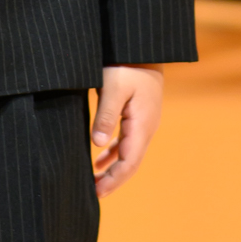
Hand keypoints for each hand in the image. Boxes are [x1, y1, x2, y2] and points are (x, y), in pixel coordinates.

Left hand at [90, 65, 163, 197]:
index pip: (129, 162)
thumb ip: (105, 116)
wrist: (142, 46)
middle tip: (93, 195)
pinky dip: (114, 153)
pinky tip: (99, 160)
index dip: (114, 180)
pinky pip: (127, 141)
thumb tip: (97, 144)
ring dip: (113, 169)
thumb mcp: (112, 87)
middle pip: (131, 162)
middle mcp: (147, 127)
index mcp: (142, 124)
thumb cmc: (126, 63)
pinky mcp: (138, 114)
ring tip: (95, 183)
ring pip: (130, 154)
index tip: (97, 193)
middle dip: (113, 180)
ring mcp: (144, 121)